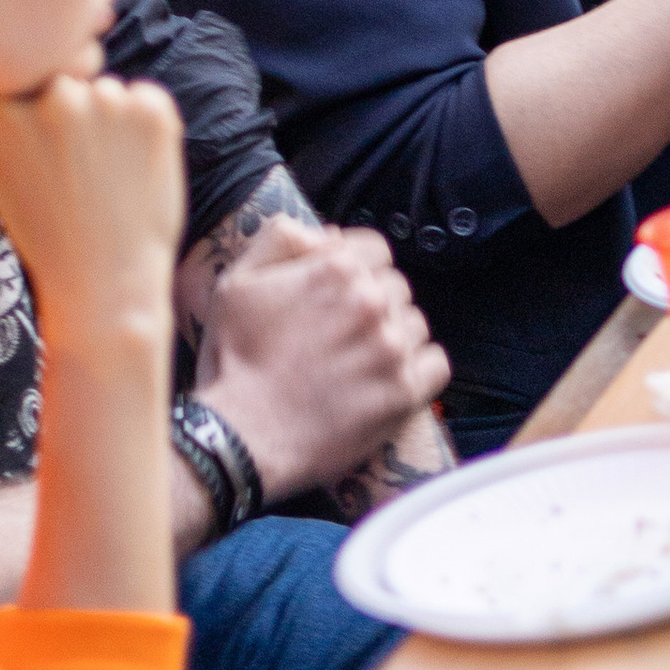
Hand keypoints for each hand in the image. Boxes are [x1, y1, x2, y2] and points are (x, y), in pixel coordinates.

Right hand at [0, 76, 182, 368]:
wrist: (102, 280)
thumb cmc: (47, 232)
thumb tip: (20, 72)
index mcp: (3, 109)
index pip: (21, 81)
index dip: (35, 115)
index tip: (47, 151)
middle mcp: (54, 96)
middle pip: (65, 84)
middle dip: (71, 115)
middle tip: (81, 169)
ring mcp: (106, 101)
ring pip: (106, 92)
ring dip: (110, 121)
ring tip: (107, 179)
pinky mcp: (153, 111)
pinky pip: (146, 100)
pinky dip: (146, 127)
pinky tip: (136, 171)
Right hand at [194, 215, 450, 507]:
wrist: (241, 436)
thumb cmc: (235, 361)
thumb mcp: (236, 283)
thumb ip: (281, 240)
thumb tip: (328, 233)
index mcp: (336, 267)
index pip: (376, 251)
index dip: (355, 273)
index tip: (336, 300)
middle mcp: (371, 300)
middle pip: (395, 288)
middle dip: (372, 306)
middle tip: (338, 338)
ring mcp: (391, 346)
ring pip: (414, 325)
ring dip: (392, 339)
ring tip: (355, 364)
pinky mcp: (405, 390)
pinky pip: (435, 363)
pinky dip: (417, 370)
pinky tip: (384, 380)